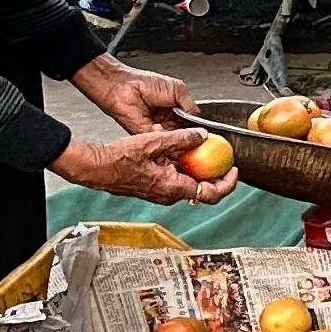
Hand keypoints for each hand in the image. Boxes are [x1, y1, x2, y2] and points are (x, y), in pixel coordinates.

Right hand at [53, 129, 236, 205]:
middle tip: (222, 159)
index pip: (211, 194)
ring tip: (201, 152)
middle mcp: (169, 195)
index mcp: (174, 188)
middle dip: (215, 175)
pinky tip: (178, 153)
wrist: (95, 168)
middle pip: (202, 190)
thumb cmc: (119, 159)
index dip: (228, 183)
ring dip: (197, 170)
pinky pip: (175, 180)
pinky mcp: (153, 188)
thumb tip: (203, 136)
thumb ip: (182, 139)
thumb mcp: (154, 142)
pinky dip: (182, 169)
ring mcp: (161, 193)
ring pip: (188, 184)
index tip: (234, 170)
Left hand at [72, 54, 192, 135]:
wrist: (121, 86)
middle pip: (184, 134)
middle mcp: (167, 121)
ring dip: (179, 140)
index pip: (191, 124)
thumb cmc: (144, 83)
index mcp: (176, 109)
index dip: (198, 129)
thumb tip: (200, 119)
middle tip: (199, 141)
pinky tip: (170, 134)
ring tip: (187, 139)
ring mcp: (157, 129)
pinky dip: (165, 139)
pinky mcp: (146, 135)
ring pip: (173, 140)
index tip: (206, 135)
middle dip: (191, 138)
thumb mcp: (177, 89)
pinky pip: (160, 141)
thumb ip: (190, 105)